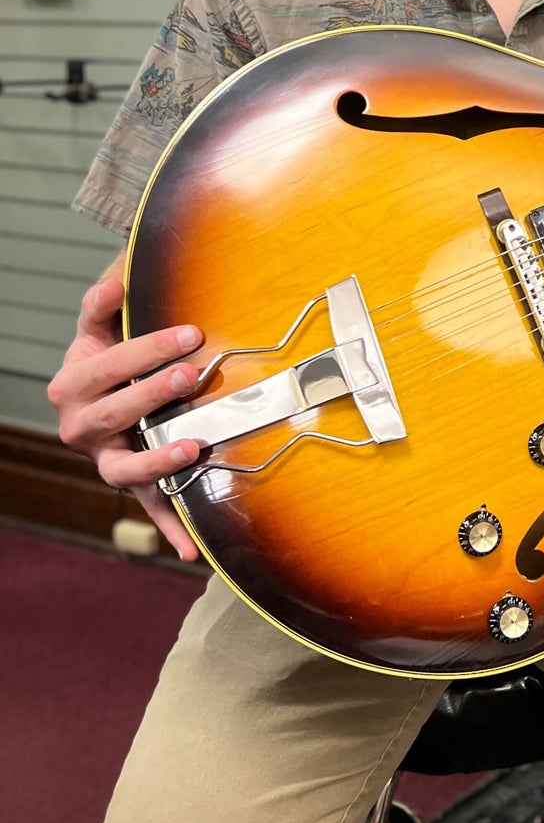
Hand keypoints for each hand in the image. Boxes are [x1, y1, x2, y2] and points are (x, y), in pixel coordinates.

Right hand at [47, 272, 203, 560]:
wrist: (107, 394)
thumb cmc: (112, 354)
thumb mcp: (101, 324)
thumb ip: (105, 299)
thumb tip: (119, 276)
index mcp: (75, 382)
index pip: (105, 364)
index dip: (144, 349)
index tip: (189, 333)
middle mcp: (82, 426)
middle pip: (114, 411)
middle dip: (152, 392)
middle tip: (190, 373)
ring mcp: (105, 459)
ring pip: (122, 468)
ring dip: (155, 461)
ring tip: (190, 446)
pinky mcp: (132, 485)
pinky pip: (150, 509)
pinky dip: (169, 529)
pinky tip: (190, 546)